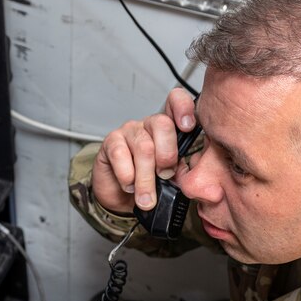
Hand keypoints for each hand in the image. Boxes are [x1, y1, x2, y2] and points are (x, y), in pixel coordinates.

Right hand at [93, 88, 196, 213]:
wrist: (122, 198)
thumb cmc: (149, 183)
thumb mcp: (171, 178)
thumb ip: (181, 171)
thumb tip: (190, 175)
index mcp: (169, 129)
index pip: (176, 102)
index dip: (183, 108)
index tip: (188, 126)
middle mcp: (149, 125)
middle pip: (163, 124)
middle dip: (167, 155)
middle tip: (165, 176)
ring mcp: (129, 131)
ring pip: (144, 146)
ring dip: (147, 177)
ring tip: (147, 197)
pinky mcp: (110, 142)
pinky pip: (120, 155)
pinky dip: (127, 176)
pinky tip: (129, 186)